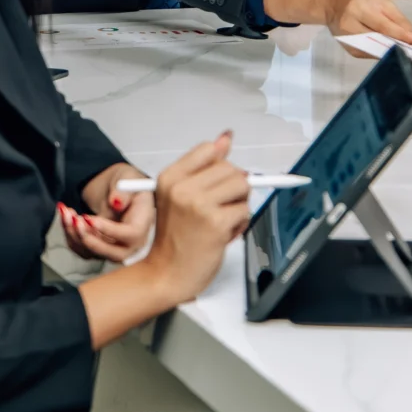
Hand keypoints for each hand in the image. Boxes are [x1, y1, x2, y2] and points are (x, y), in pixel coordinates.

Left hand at [60, 164, 157, 262]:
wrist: (116, 191)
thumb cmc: (126, 185)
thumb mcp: (128, 178)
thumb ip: (124, 191)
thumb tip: (116, 203)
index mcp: (143, 223)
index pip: (131, 235)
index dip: (110, 230)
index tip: (90, 218)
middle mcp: (131, 242)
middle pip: (114, 254)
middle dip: (90, 240)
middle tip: (76, 221)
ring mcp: (114, 248)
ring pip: (92, 252)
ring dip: (74, 234)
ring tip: (68, 212)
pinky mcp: (98, 249)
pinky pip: (81, 248)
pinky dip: (70, 234)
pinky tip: (67, 216)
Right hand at [141, 132, 254, 302]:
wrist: (166, 274)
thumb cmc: (176, 238)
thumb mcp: (180, 196)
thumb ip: (204, 167)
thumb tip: (226, 137)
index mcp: (170, 177)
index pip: (209, 149)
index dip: (221, 166)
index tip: (220, 181)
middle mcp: (182, 187)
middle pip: (231, 168)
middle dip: (233, 189)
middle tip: (217, 209)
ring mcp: (199, 204)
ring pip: (243, 186)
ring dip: (239, 205)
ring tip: (221, 221)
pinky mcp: (216, 223)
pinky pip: (245, 211)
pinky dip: (240, 224)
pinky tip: (223, 235)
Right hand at [268, 0, 411, 47]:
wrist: (332, 1)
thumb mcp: (381, 1)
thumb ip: (397, 19)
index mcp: (359, 8)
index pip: (384, 27)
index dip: (402, 36)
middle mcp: (349, 25)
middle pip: (379, 41)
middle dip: (399, 46)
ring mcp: (346, 39)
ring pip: (375, 50)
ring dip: (391, 51)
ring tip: (406, 50)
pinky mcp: (348, 49)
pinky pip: (369, 53)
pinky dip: (381, 52)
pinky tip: (391, 50)